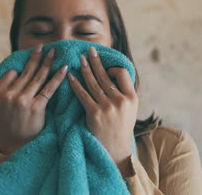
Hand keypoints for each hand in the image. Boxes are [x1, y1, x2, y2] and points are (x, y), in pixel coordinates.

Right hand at [0, 43, 67, 155]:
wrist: (14, 146)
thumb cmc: (10, 125)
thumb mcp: (0, 107)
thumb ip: (7, 90)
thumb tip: (18, 73)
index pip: (12, 73)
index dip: (22, 67)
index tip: (32, 58)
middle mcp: (9, 95)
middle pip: (26, 72)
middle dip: (36, 57)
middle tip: (42, 46)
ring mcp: (22, 100)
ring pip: (37, 77)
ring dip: (47, 62)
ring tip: (54, 52)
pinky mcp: (36, 107)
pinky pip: (49, 88)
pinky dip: (57, 77)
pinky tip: (64, 68)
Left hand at [67, 46, 137, 176]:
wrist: (115, 151)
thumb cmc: (120, 129)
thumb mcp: (130, 110)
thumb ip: (123, 94)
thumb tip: (113, 75)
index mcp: (131, 98)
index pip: (122, 74)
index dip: (112, 68)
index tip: (105, 67)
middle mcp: (120, 101)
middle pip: (105, 76)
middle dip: (95, 62)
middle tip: (89, 50)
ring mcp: (107, 107)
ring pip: (93, 83)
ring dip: (85, 69)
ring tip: (79, 58)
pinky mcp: (94, 114)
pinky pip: (83, 95)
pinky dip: (75, 84)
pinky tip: (69, 76)